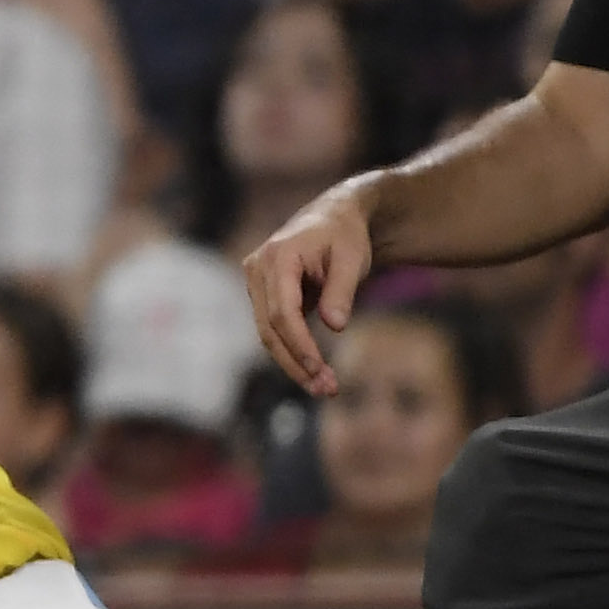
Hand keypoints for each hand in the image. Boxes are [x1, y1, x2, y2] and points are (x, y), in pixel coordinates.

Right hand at [243, 183, 375, 397]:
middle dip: (296, 362)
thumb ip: (342, 291)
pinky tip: (314, 370)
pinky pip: (272, 328)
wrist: (334, 218)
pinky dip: (292, 350)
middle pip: (269, 329)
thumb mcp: (353, 260)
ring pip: (267, 333)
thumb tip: (334, 326)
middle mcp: (257, 269)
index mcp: (278, 257)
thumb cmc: (345, 237)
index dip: (299, 344)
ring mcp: (255, 282)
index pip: (282, 312)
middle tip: (326, 389)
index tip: (320, 369)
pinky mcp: (261, 293)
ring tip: (324, 387)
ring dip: (293, 362)